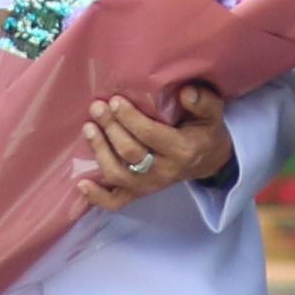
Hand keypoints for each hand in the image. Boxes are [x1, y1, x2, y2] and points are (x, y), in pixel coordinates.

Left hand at [78, 80, 236, 211]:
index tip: (115, 100)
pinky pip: (116, 202)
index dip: (130, 118)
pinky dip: (97, 196)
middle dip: (111, 129)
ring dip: (99, 151)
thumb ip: (203, 101)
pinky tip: (82, 183)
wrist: (208, 160)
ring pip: (118, 174)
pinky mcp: (139, 194)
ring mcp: (149, 186)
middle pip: (130, 153)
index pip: (150, 135)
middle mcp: (165, 172)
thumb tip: (186, 92)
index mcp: (182, 150)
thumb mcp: (212, 114)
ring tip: (88, 128)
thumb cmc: (204, 131)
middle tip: (97, 108)